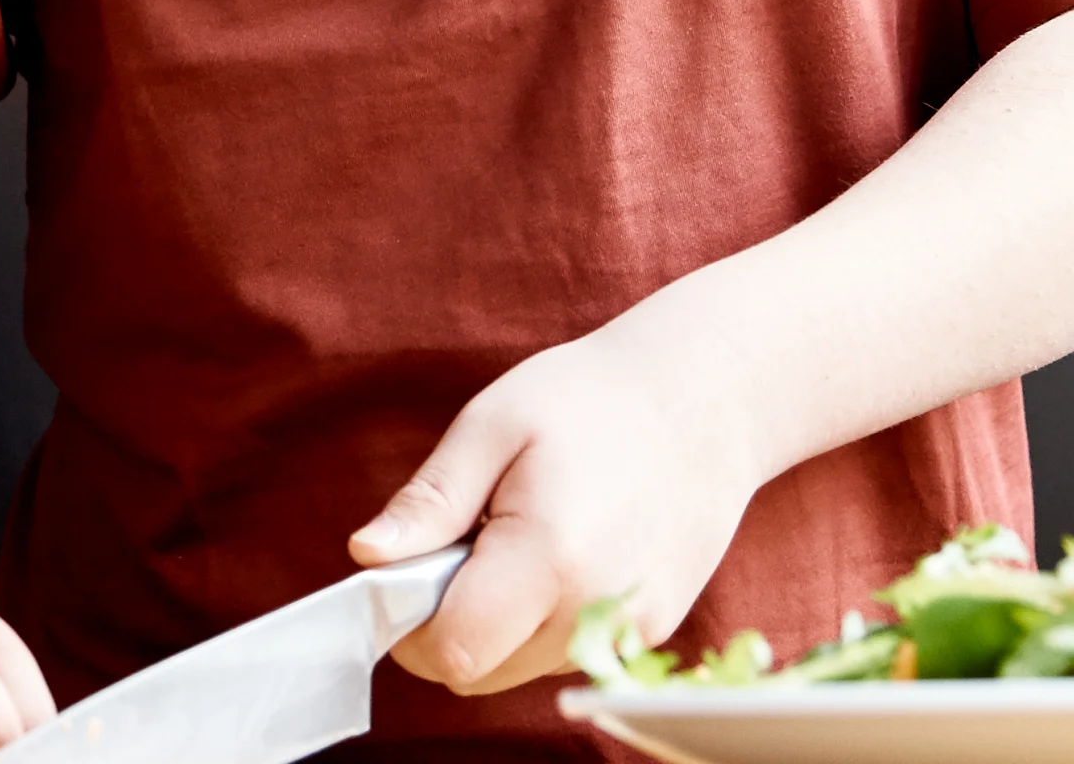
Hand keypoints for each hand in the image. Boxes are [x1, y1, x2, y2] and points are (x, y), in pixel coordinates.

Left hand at [348, 324, 766, 695]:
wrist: (707, 399)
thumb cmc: (591, 399)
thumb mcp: (491, 426)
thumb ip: (429, 502)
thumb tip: (367, 556)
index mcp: (547, 557)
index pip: (454, 653)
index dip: (409, 627)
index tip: (403, 575)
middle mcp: (596, 611)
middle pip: (483, 673)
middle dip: (449, 624)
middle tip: (463, 541)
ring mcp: (632, 629)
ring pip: (522, 668)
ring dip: (498, 624)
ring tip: (518, 536)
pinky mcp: (652, 630)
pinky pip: (566, 652)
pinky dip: (542, 620)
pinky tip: (561, 549)